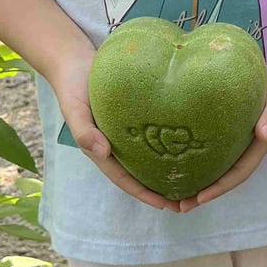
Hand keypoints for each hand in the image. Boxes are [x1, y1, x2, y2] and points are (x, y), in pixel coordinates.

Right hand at [50, 50, 181, 212]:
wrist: (75, 61)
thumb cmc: (73, 87)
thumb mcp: (74, 109)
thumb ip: (84, 132)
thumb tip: (103, 152)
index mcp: (101, 150)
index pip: (125, 179)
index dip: (144, 193)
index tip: (165, 204)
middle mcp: (115, 145)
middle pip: (140, 173)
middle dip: (160, 188)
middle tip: (187, 201)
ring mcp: (125, 132)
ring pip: (148, 157)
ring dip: (166, 170)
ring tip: (193, 180)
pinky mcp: (135, 117)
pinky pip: (152, 135)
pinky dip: (166, 145)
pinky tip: (186, 147)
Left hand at [185, 54, 266, 208]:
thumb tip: (264, 134)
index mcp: (259, 147)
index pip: (238, 174)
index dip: (219, 188)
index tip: (198, 198)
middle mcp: (248, 149)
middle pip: (224, 177)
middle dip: (203, 193)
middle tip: (178, 205)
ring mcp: (240, 141)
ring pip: (218, 167)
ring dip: (199, 181)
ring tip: (174, 191)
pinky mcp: (232, 130)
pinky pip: (215, 151)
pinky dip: (200, 160)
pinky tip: (182, 160)